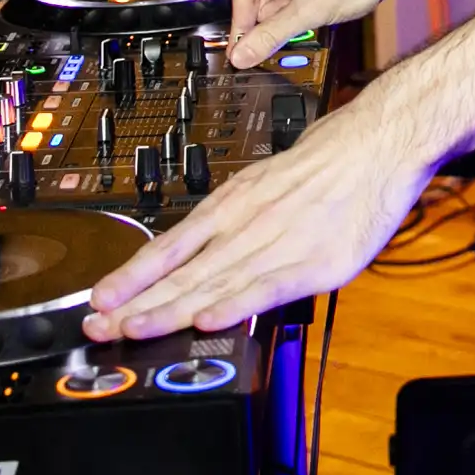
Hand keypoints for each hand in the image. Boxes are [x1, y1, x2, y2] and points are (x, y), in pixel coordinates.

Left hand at [79, 99, 429, 340]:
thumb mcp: (264, 184)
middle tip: (99, 328)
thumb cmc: (325, 164)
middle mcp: (245, 226)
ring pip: (215, 284)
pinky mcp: (314, 263)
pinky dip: (236, 305)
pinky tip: (208, 321)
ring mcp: (277, 244)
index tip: (98, 301)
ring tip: (134, 330)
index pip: (169, 247)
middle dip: (137, 303)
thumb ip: (234, 223)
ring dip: (171, 310)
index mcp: (231, 206)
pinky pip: (267, 288)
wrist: (376, 145)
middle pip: (182, 272)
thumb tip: (200, 254)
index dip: (131, 277)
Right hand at [227, 0, 420, 66]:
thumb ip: (271, 34)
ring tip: (302, 19)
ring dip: (279, 9)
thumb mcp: (310, 12)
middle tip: (270, 40)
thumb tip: (244, 52)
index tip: (240, 49)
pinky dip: (290, 0)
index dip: (242, 25)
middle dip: (263, 15)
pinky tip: (305, 11)